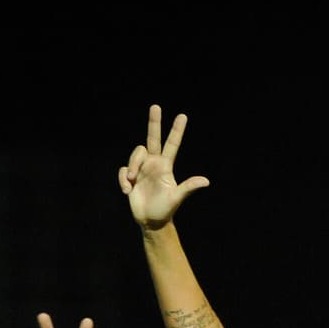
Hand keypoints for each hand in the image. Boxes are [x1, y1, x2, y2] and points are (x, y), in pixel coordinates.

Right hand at [119, 105, 209, 231]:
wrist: (151, 221)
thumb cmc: (166, 210)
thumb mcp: (177, 197)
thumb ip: (189, 187)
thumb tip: (206, 181)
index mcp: (166, 165)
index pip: (172, 144)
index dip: (176, 131)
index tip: (182, 116)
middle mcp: (154, 163)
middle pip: (153, 138)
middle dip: (154, 122)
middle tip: (156, 106)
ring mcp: (141, 168)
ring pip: (135, 154)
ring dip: (131, 167)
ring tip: (132, 182)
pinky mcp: (130, 176)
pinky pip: (123, 170)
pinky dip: (123, 179)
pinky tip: (127, 190)